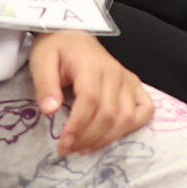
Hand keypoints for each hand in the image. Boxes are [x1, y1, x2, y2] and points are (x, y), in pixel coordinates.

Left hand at [32, 31, 151, 155]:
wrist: (74, 38)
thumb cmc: (56, 50)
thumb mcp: (41, 62)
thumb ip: (45, 86)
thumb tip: (50, 111)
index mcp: (91, 65)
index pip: (91, 100)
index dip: (78, 126)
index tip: (63, 144)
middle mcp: (116, 73)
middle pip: (109, 113)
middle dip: (88, 137)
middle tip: (67, 149)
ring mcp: (129, 80)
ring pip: (127, 117)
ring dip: (106, 138)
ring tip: (84, 148)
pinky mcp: (135, 86)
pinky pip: (145, 111)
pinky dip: (132, 128)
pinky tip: (111, 136)